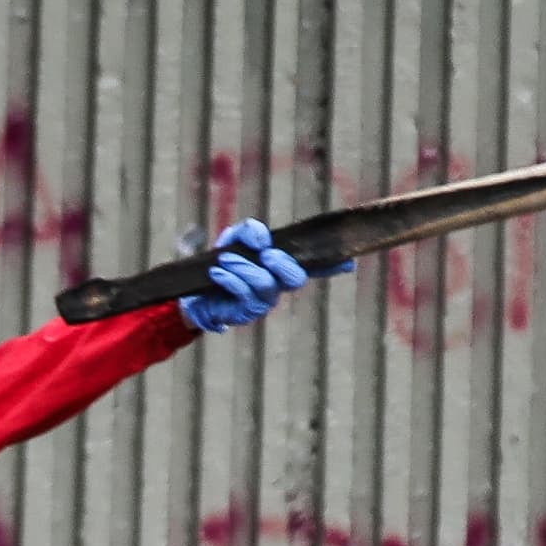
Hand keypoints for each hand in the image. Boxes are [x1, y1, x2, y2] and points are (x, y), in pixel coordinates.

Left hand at [180, 219, 344, 332]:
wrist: (196, 291)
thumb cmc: (223, 263)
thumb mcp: (235, 239)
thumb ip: (250, 232)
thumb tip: (262, 239)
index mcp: (282, 266)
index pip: (313, 265)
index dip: (331, 265)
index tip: (348, 263)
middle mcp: (278, 286)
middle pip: (295, 279)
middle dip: (283, 264)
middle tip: (266, 254)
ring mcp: (263, 302)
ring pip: (266, 285)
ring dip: (245, 268)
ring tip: (225, 260)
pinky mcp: (245, 314)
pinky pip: (244, 296)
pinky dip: (230, 280)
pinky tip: (217, 273)